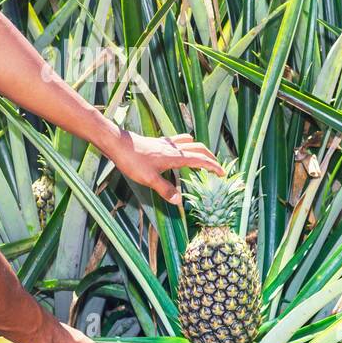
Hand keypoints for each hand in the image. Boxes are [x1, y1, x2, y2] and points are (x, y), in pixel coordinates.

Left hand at [104, 129, 224, 203]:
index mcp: (175, 157)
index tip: (223, 173)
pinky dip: (186, 145)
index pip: (200, 160)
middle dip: (210, 157)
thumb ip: (165, 190)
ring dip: (199, 149)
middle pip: (199, 148)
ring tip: (202, 158)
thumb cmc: (133, 161)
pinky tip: (180, 152)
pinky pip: (178, 141)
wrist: (118, 144)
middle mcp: (174, 148)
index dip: (213, 166)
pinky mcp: (159, 142)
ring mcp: (167, 143)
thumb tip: (179, 201)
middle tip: (216, 167)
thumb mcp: (149, 179)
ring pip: (190, 142)